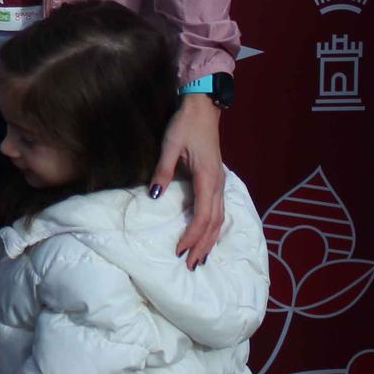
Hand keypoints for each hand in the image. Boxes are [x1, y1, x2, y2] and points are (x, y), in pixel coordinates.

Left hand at [154, 93, 224, 268]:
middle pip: (214, 223)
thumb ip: (163, 171)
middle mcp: (218, 184)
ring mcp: (220, 183)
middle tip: (188, 266)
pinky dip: (212, 228)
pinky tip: (206, 237)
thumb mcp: (170, 145)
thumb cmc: (186, 124)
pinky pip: (218, 211)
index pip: (202, 216)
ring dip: (209, 241)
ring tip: (198, 259)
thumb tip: (154, 197)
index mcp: (208, 178)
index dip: (191, 236)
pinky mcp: (217, 180)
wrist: (203, 107)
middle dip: (202, 246)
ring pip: (219, 219)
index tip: (178, 251)